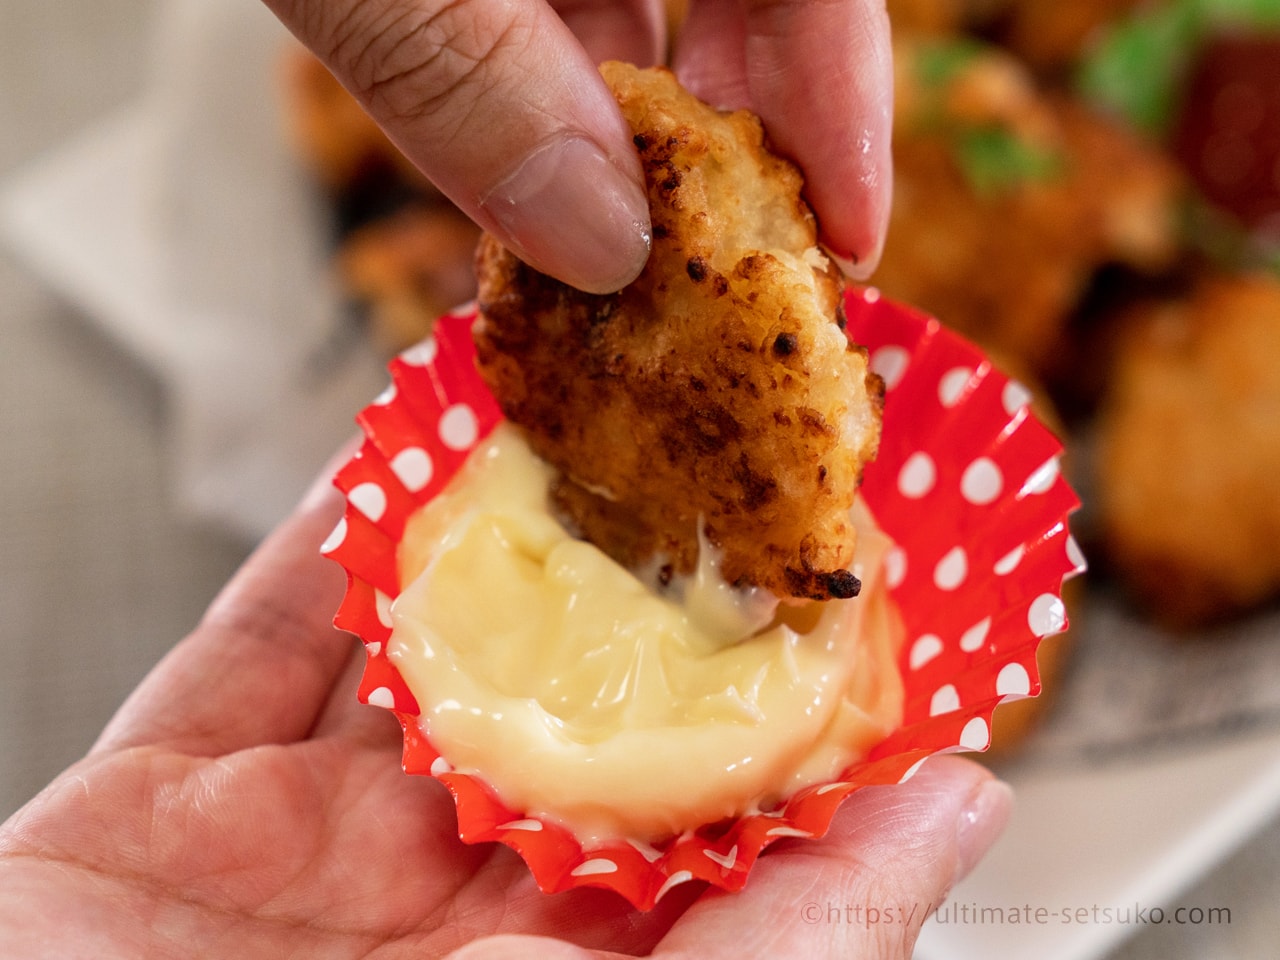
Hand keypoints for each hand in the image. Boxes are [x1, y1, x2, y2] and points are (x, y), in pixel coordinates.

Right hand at [0, 462, 1008, 957]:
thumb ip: (808, 930)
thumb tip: (963, 807)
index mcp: (588, 949)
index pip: (700, 772)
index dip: (754, 646)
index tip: (803, 524)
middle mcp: (461, 888)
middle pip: (556, 677)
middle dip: (606, 551)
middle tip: (666, 422)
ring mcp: (316, 840)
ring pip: (417, 634)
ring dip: (472, 517)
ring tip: (542, 399)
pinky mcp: (175, 803)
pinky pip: (261, 636)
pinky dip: (323, 536)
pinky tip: (389, 445)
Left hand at [260, 0, 892, 292]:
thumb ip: (464, 70)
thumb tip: (597, 242)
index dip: (840, 98)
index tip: (846, 239)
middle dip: (736, 142)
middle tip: (729, 279)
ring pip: (633, 18)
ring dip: (627, 146)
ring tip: (622, 265)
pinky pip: (540, 15)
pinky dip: (536, 103)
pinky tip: (524, 184)